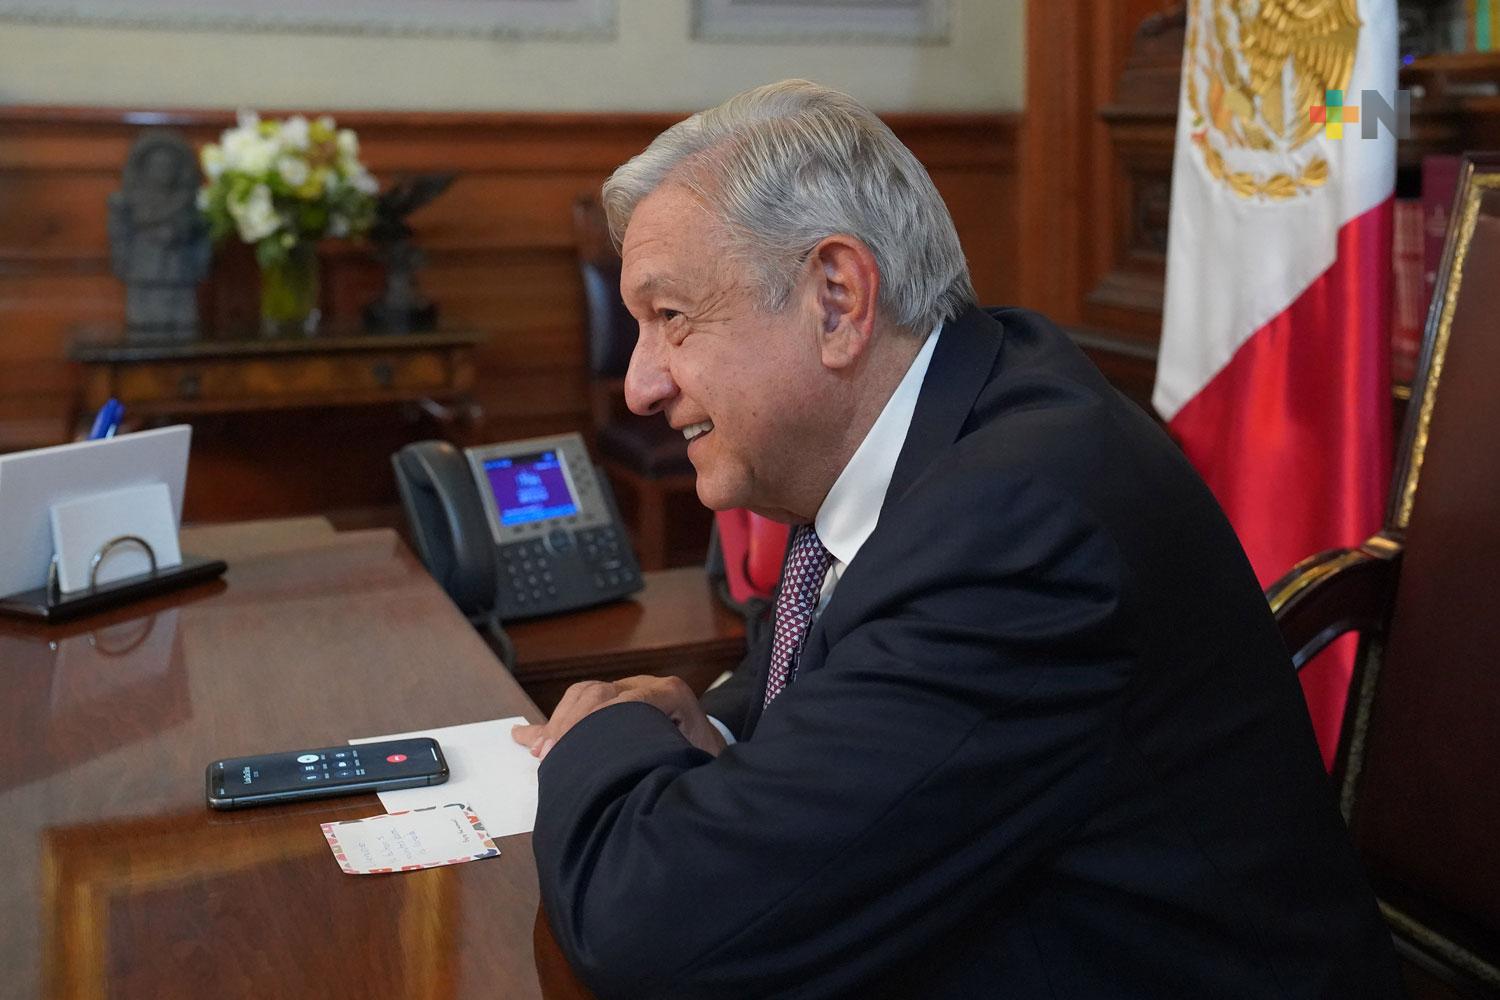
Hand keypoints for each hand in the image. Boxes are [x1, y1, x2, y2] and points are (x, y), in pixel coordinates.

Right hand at [511, 675, 726, 760]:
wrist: (708, 750)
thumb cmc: (703, 761)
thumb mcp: (695, 763)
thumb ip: (672, 760)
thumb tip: (642, 772)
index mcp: (669, 695)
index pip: (630, 699)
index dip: (602, 721)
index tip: (581, 747)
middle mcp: (645, 685)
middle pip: (598, 692)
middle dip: (571, 722)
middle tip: (551, 754)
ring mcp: (623, 691)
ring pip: (582, 695)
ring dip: (558, 722)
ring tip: (542, 752)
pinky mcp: (609, 705)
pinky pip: (574, 708)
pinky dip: (551, 725)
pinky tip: (524, 736)